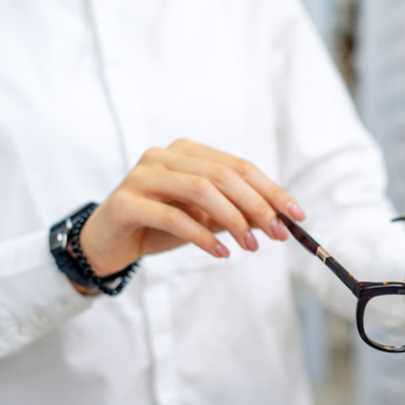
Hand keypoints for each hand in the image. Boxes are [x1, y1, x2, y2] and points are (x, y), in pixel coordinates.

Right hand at [78, 139, 304, 276]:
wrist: (107, 243)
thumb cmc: (159, 227)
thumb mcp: (204, 219)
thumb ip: (236, 214)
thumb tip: (278, 221)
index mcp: (187, 151)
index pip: (239, 166)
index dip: (272, 190)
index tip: (297, 215)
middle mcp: (164, 155)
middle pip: (223, 175)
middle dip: (257, 205)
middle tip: (278, 234)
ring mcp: (143, 175)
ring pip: (200, 189)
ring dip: (233, 219)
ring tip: (252, 246)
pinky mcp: (127, 201)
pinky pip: (173, 215)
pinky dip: (203, 235)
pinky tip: (222, 253)